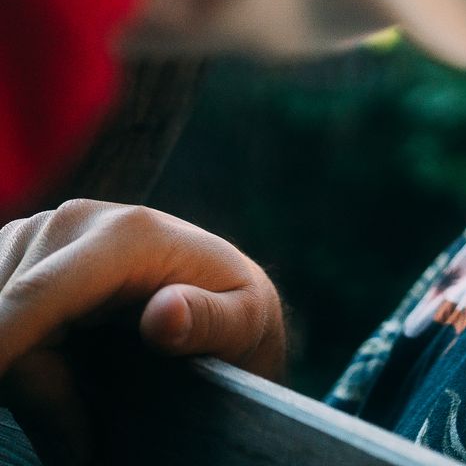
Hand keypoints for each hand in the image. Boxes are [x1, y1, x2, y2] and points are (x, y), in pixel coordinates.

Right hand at [0, 199, 285, 378]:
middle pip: (8, 321)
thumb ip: (210, 321)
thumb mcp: (246, 323)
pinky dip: (9, 354)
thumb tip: (164, 313)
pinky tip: (56, 371)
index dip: (2, 340)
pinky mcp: (12, 255)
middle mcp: (73, 222)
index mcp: (127, 235)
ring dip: (22, 378)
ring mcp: (35, 235)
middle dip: (34, 390)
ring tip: (82, 401)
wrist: (218, 293)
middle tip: (84, 439)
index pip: (37, 296)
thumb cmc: (237, 314)